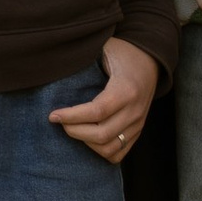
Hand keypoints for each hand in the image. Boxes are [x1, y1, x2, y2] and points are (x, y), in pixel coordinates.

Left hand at [48, 36, 161, 164]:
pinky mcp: (138, 131)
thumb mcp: (105, 47)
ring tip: (71, 128)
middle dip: (74, 130)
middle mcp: (135, 110)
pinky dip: (100, 150)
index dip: (72, 116)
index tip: (52, 115)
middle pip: (102, 134)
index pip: (97, 112)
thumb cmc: (121, 52)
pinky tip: (86, 138)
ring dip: (85, 142)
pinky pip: (119, 153)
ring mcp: (138, 123)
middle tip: (59, 120)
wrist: (149, 59)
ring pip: (109, 148)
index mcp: (126, 89)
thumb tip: (55, 62)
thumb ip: (84, 55)